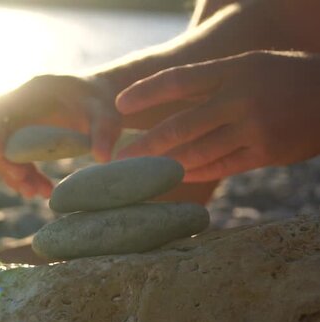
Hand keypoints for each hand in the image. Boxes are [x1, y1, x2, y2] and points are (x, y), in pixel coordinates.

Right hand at [0, 75, 121, 197]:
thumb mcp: (106, 116)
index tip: (12, 168)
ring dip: (17, 176)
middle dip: (7, 166)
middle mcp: (15, 103)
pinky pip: (14, 159)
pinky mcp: (20, 136)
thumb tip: (103, 159)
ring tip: (42, 193)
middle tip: (29, 190)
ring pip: (2, 152)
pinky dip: (26, 176)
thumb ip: (103, 133)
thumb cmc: (102, 103)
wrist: (101, 101)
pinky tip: (45, 190)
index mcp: (31, 90)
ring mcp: (15, 120)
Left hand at [115, 51, 319, 181]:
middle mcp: (240, 98)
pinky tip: (175, 175)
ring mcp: (254, 128)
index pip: (178, 80)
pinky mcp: (266, 153)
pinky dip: (194, 172)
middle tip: (120, 157)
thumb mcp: (247, 66)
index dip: (145, 93)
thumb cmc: (281, 77)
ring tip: (140, 173)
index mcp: (234, 70)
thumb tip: (163, 99)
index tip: (118, 105)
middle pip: (181, 125)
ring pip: (198, 152)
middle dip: (146, 143)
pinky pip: (220, 167)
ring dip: (165, 164)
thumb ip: (210, 83)